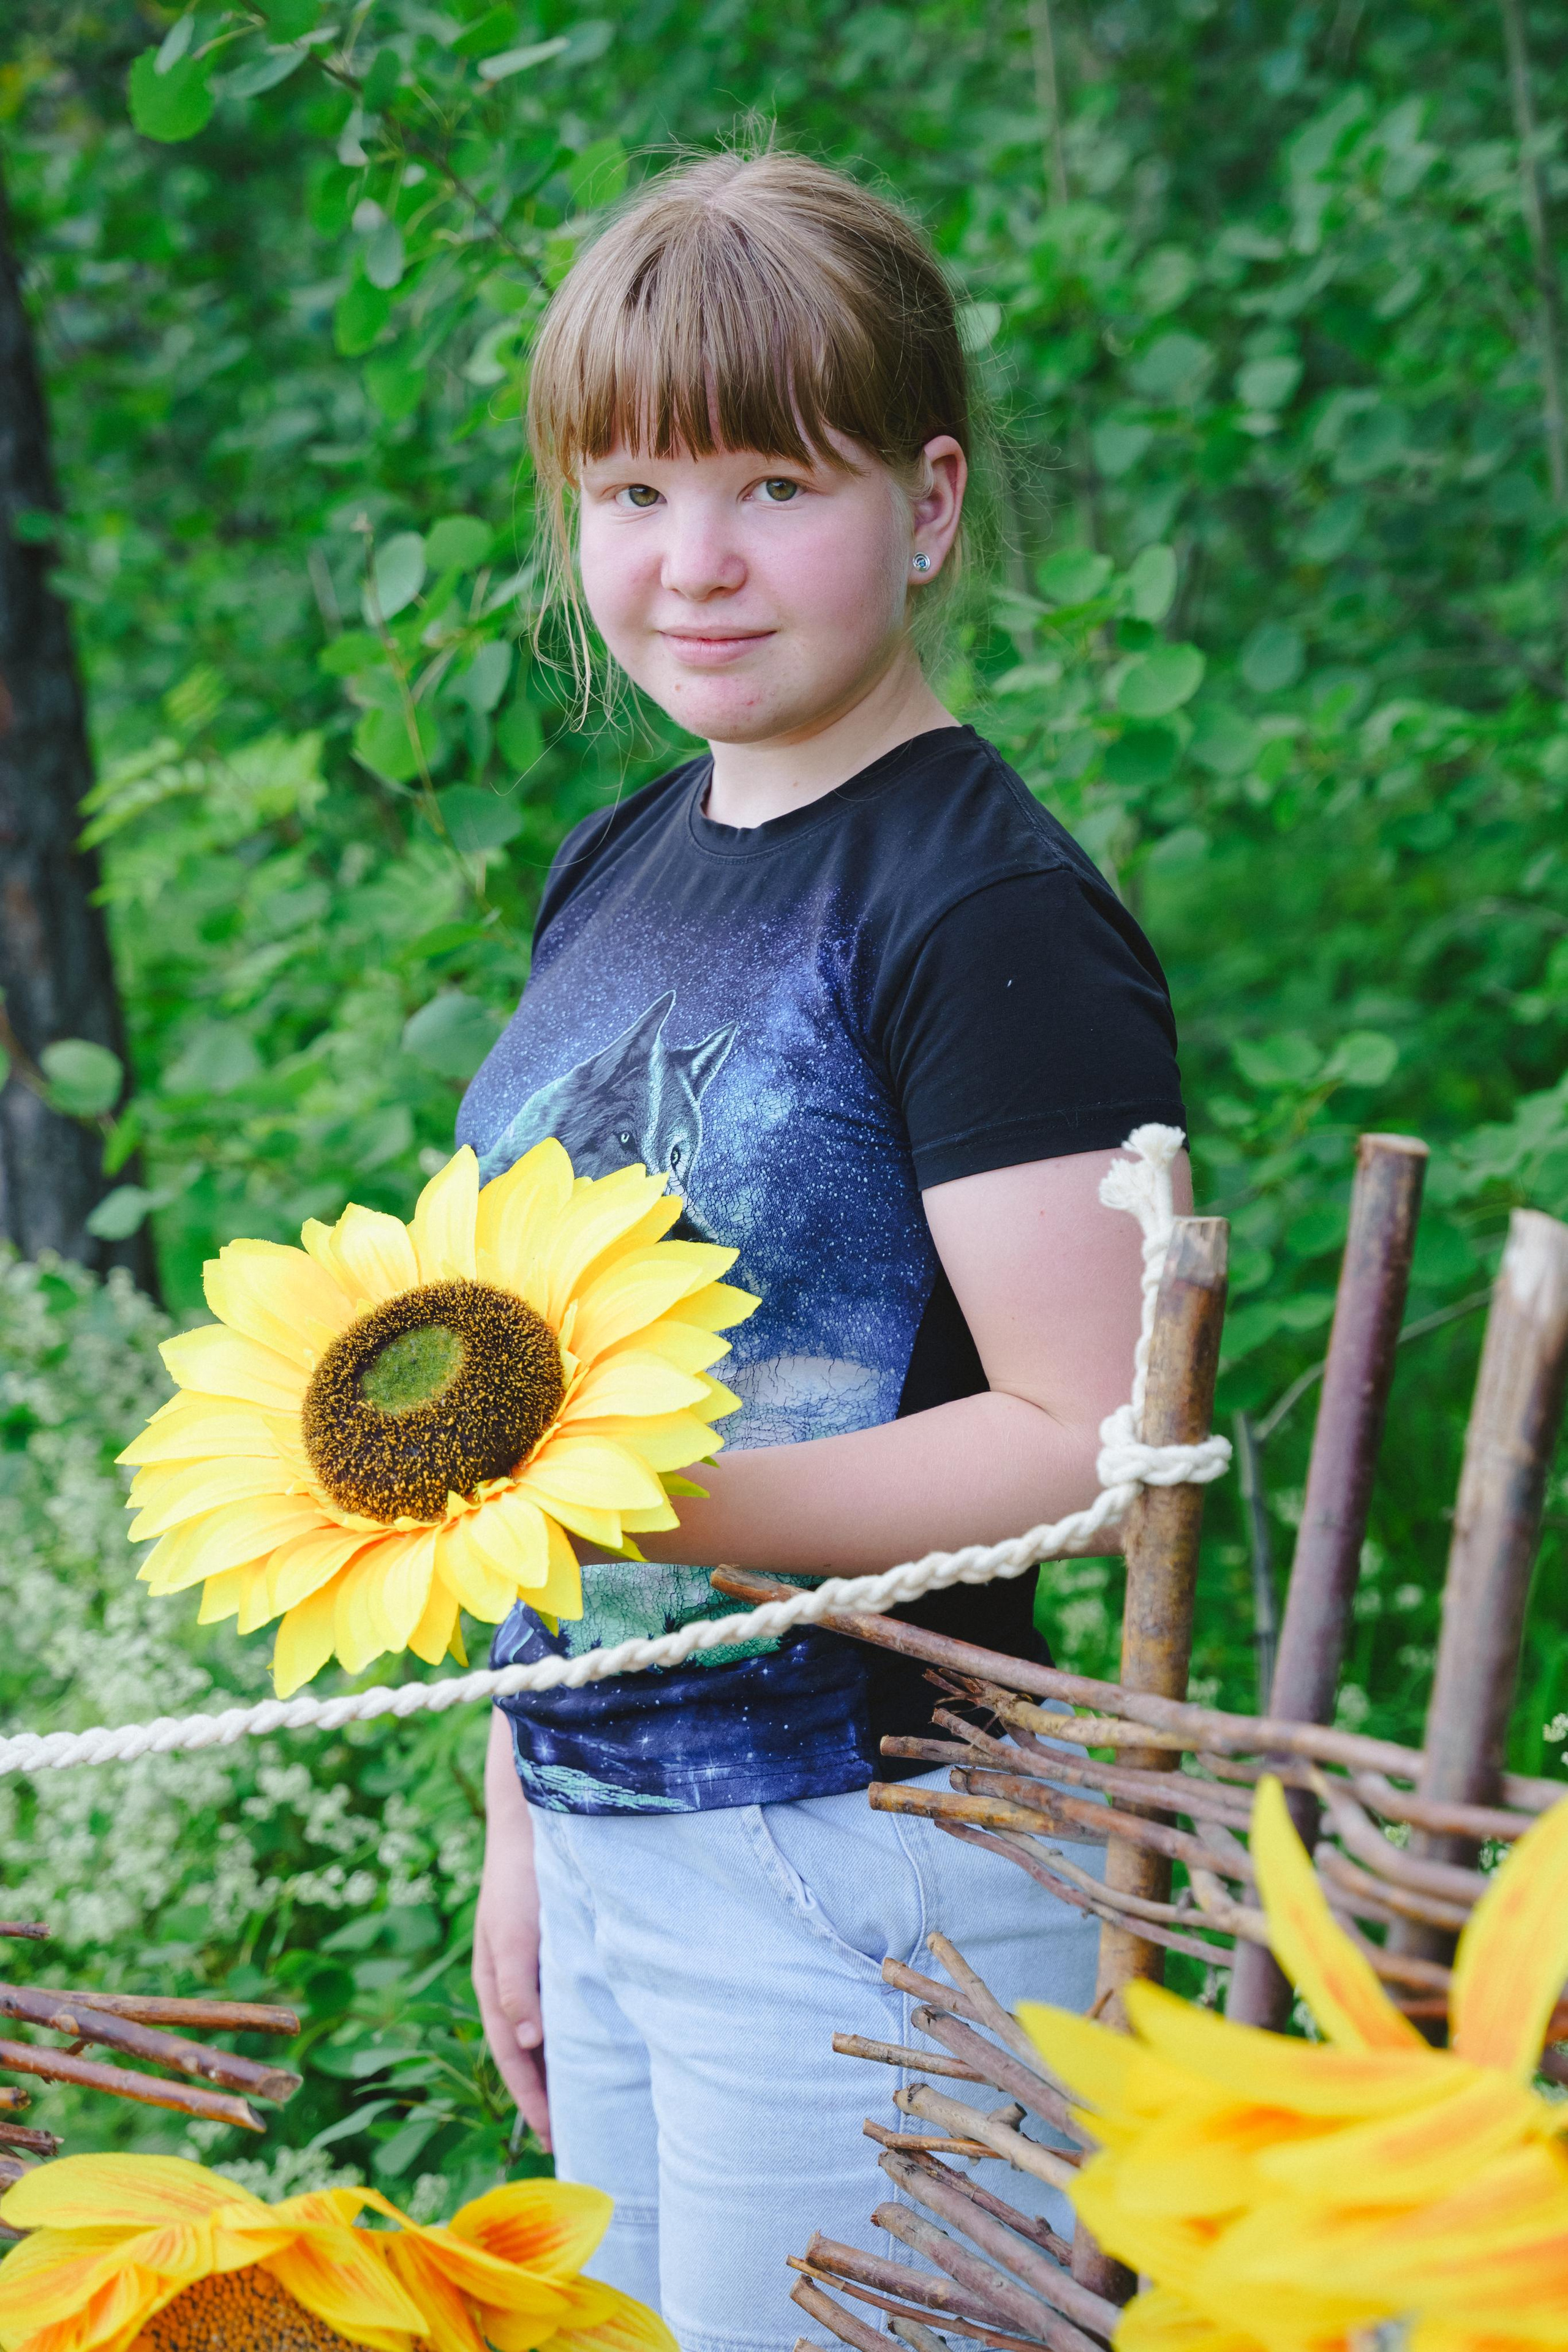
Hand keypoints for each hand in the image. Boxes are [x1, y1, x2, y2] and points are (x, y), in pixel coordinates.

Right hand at [474, 1710, 551, 2149]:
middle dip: (548, 2094)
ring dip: (564, 2066)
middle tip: (580, 2134)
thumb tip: (527, 2046)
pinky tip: (602, 2041)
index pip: (511, 2058)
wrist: (537, 1819)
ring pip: (547, 2031)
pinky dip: (576, 2031)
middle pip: (528, 2053)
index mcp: (494, 1984)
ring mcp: (532, 1966)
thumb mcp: (514, 1932)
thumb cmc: (522, 1876)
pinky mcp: (555, 1948)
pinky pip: (564, 2003)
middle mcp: (511, 1982)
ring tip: (594, 2101)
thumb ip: (517, 1987)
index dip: (532, 2100)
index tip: (556, 2139)